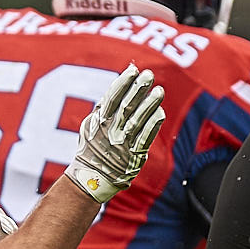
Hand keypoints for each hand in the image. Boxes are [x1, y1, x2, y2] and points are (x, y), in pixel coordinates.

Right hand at [65, 64, 167, 203]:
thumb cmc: (91, 149)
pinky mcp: (133, 156)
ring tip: (159, 90)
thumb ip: (102, 108)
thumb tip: (117, 86)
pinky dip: (153, 125)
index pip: (112, 98)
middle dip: (138, 89)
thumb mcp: (90, 127)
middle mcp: (110, 131)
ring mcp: (122, 144)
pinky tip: (160, 112)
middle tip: (149, 74)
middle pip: (126, 107)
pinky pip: (145, 138)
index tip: (133, 69)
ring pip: (138, 121)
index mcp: (99, 122)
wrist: (91, 179)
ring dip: (149, 105)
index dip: (123, 82)